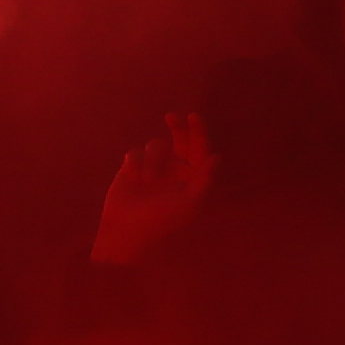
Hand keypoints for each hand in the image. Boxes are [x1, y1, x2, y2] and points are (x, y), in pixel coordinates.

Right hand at [94, 111, 216, 266]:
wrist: (127, 228)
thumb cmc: (162, 219)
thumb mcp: (189, 203)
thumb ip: (203, 180)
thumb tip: (216, 156)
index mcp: (193, 177)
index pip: (200, 150)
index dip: (198, 132)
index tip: (193, 116)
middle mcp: (176, 169)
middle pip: (180, 140)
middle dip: (178, 127)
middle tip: (172, 117)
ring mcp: (154, 166)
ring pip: (156, 146)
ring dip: (152, 160)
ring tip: (146, 179)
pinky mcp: (133, 166)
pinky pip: (135, 152)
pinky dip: (134, 163)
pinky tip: (132, 178)